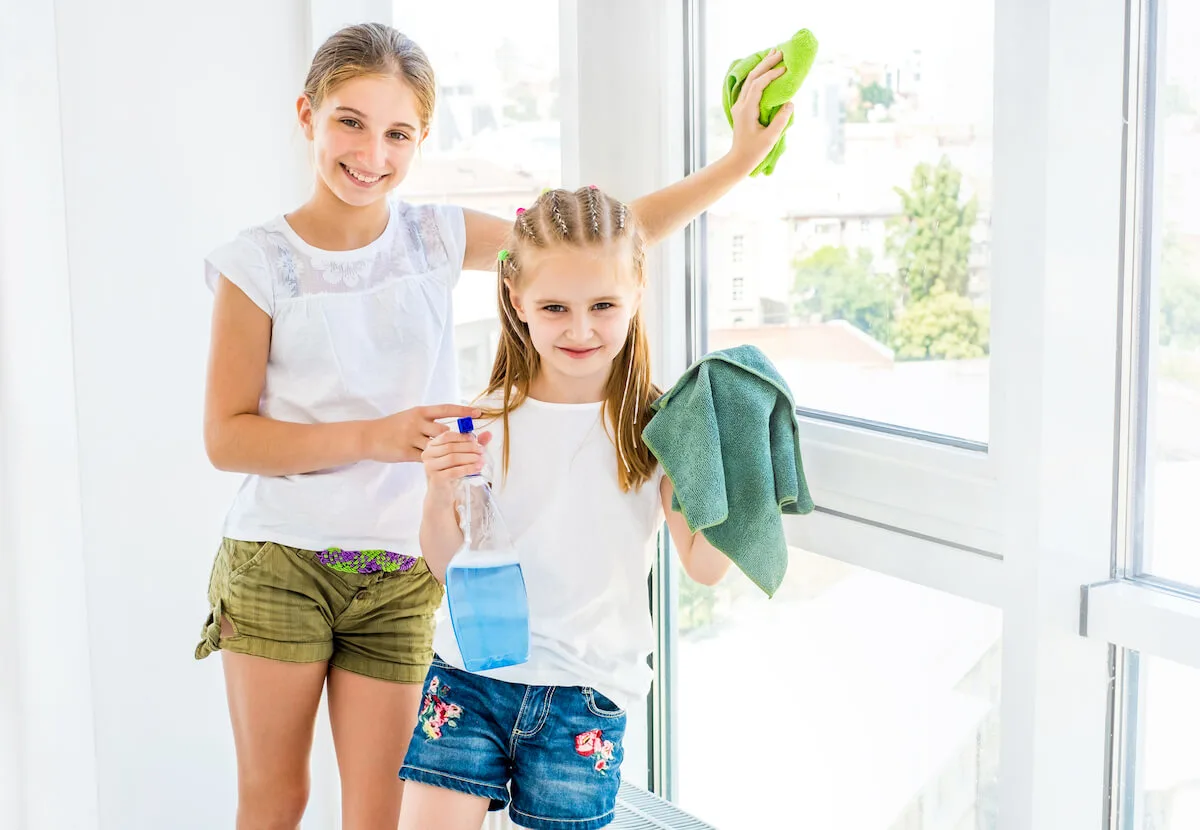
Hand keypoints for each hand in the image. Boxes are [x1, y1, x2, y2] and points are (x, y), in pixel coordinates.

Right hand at [364, 404, 480, 462]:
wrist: (369, 436)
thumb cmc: (393, 426)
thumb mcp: (411, 417)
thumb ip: (429, 421)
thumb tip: (452, 424)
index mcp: (420, 412)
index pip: (446, 409)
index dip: (463, 411)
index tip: (479, 413)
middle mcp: (416, 423)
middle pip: (444, 431)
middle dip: (460, 439)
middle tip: (475, 445)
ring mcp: (410, 438)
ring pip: (437, 447)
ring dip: (451, 453)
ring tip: (464, 457)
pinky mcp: (405, 452)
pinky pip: (426, 459)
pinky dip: (437, 463)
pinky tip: (446, 466)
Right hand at [422, 430, 493, 492]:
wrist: (441, 495)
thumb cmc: (450, 473)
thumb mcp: (461, 456)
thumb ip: (472, 445)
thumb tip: (488, 434)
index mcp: (432, 445)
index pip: (447, 436)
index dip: (462, 437)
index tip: (475, 440)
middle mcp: (428, 455)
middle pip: (450, 446)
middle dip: (469, 448)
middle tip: (482, 451)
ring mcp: (430, 467)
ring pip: (452, 458)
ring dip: (470, 458)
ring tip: (481, 460)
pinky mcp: (436, 479)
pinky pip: (454, 471)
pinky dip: (467, 469)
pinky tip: (477, 468)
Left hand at [728, 48, 793, 173]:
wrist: (738, 161)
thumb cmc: (754, 152)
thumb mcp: (770, 138)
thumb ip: (781, 120)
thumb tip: (790, 103)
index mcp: (746, 110)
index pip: (758, 85)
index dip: (771, 75)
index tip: (784, 69)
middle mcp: (741, 104)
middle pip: (752, 77)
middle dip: (766, 63)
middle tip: (780, 52)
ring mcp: (740, 105)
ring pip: (749, 80)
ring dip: (761, 67)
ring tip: (773, 54)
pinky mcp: (742, 108)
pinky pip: (749, 87)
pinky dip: (758, 75)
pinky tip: (765, 70)